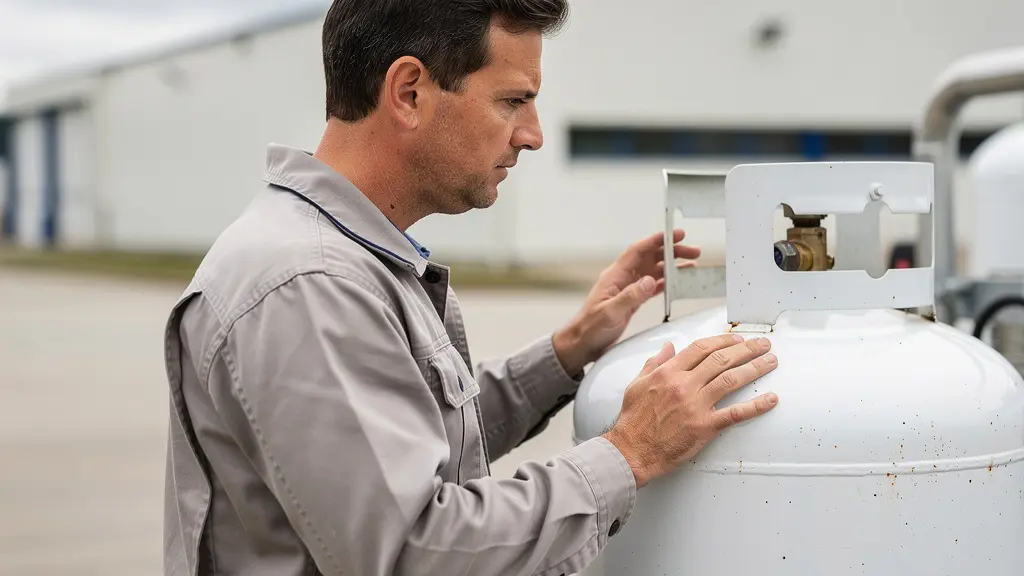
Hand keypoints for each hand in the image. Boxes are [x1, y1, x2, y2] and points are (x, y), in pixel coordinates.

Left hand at [553, 229, 698, 374]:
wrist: (583, 343)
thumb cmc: (590, 328)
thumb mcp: (610, 313)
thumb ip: (630, 297)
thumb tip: (650, 281)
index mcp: (615, 275)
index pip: (638, 251)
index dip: (657, 240)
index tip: (676, 235)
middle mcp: (623, 278)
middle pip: (650, 257)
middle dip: (671, 252)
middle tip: (693, 250)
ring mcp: (628, 288)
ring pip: (654, 270)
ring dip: (672, 266)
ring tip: (693, 264)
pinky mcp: (632, 300)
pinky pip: (653, 286)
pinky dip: (667, 282)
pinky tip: (680, 282)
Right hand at [601, 334, 778, 487]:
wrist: (631, 450)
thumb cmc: (633, 421)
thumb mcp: (637, 384)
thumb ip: (654, 363)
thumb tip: (667, 347)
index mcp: (668, 373)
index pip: (701, 348)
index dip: (722, 341)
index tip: (736, 339)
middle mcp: (684, 385)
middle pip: (721, 359)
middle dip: (746, 349)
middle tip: (761, 345)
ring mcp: (695, 405)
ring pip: (732, 380)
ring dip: (755, 368)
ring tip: (770, 362)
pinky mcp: (704, 426)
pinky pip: (735, 413)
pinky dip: (756, 405)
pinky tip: (770, 399)